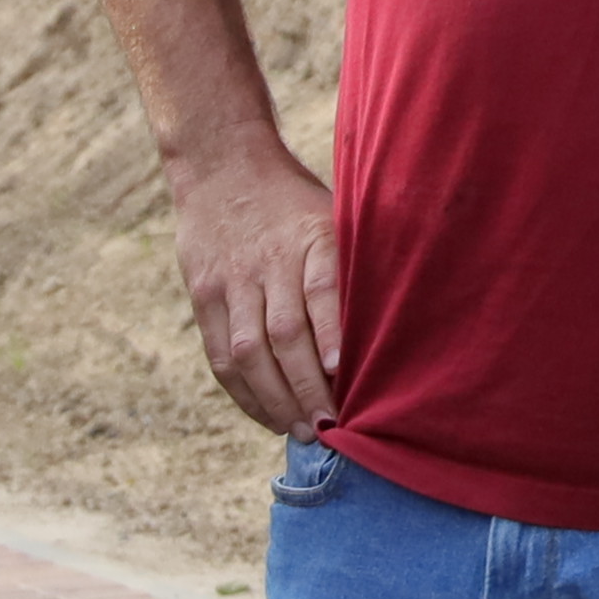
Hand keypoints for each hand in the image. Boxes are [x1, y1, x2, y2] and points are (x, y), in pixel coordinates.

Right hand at [172, 143, 340, 435]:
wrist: (222, 167)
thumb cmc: (295, 203)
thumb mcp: (333, 215)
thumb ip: (352, 265)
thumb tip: (395, 325)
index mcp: (309, 236)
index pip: (320, 289)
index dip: (331, 335)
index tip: (343, 375)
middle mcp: (267, 261)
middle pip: (283, 333)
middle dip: (305, 387)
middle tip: (329, 427)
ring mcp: (230, 281)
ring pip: (248, 351)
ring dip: (275, 399)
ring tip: (300, 431)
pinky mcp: (203, 296)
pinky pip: (221, 355)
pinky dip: (244, 393)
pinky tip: (267, 415)